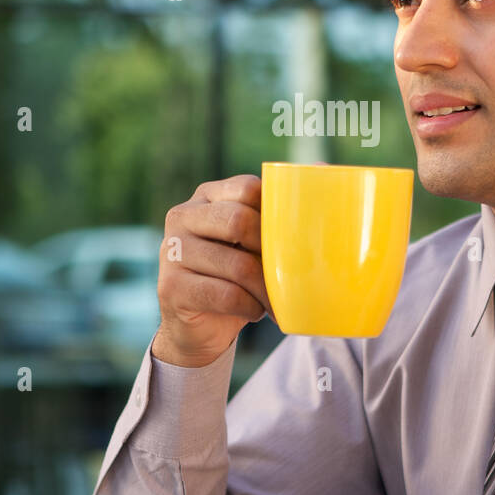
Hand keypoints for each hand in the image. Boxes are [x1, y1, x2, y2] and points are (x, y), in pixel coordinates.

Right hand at [152, 175, 271, 367]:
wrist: (200, 326)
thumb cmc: (237, 275)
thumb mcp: (253, 242)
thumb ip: (276, 212)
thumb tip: (324, 168)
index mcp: (207, 196)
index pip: (247, 188)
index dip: (274, 213)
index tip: (288, 238)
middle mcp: (183, 216)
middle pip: (239, 221)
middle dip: (270, 253)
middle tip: (287, 274)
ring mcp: (172, 250)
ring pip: (237, 265)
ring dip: (265, 289)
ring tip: (275, 300)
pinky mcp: (170, 286)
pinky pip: (225, 294)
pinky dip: (250, 307)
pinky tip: (253, 310)